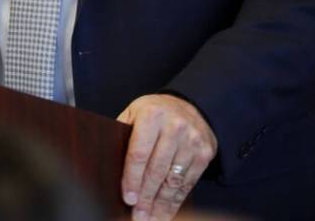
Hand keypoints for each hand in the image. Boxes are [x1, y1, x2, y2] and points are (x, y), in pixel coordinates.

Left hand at [116, 94, 216, 220]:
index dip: (132, 179)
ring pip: (173, 180)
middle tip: (139, 216)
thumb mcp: (134, 113)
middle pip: (157, 170)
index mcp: (151, 115)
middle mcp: (174, 127)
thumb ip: (123, 134)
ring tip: (152, 218)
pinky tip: (167, 211)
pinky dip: (177, 200)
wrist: (189, 105)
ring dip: (161, 204)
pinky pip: (188, 182)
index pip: (139, 153)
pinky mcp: (204, 153)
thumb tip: (110, 164)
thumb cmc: (154, 113)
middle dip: (146, 197)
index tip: (128, 198)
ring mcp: (192, 141)